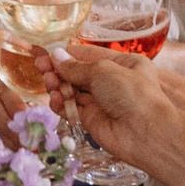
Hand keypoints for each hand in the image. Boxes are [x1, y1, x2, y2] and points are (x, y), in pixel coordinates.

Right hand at [54, 44, 184, 171]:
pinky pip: (72, 109)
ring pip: (73, 91)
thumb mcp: (103, 71)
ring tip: (49, 83)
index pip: (88, 55)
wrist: (144, 132)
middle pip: (78, 73)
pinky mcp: (92, 120)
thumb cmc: (130, 93)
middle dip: (59, 70)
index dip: (67, 54)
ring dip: (58, 86)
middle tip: (40, 67)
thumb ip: (76, 67)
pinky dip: (61, 104)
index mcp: (122, 64)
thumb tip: (56, 57)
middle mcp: (112, 82)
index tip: (46, 53)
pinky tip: (55, 100)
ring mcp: (102, 102)